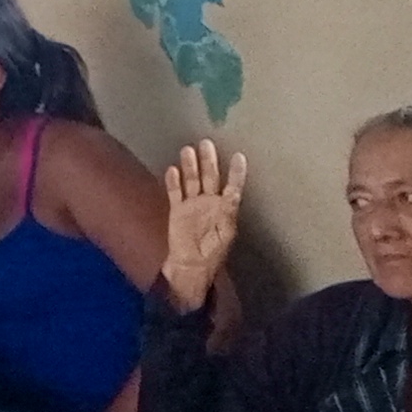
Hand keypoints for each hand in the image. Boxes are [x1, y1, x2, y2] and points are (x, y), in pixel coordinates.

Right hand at [162, 141, 244, 309]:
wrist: (190, 268)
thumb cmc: (212, 254)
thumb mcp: (225, 235)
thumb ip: (228, 213)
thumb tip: (232, 195)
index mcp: (225, 209)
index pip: (232, 186)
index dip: (236, 172)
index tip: (239, 156)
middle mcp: (209, 203)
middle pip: (209, 178)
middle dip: (208, 161)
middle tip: (206, 143)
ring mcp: (192, 205)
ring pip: (191, 181)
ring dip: (190, 166)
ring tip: (188, 149)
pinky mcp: (177, 210)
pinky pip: (175, 192)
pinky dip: (173, 181)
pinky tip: (172, 169)